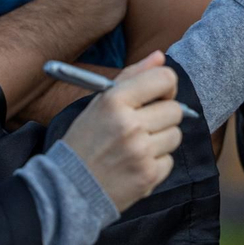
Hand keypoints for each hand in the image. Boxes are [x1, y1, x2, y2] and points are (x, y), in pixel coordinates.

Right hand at [60, 51, 182, 211]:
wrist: (67, 188)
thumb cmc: (86, 141)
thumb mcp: (100, 103)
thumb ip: (132, 76)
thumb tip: (160, 56)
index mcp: (114, 101)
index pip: (164, 78)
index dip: (166, 86)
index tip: (159, 96)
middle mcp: (129, 125)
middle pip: (175, 109)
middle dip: (163, 116)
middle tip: (143, 124)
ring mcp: (140, 152)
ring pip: (176, 135)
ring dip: (160, 140)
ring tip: (136, 146)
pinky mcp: (148, 176)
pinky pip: (169, 160)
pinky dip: (155, 162)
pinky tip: (134, 164)